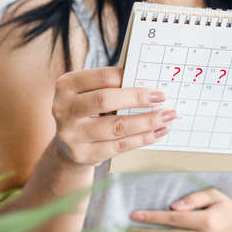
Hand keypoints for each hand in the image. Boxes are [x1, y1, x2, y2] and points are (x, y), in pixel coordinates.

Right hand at [51, 67, 175, 165]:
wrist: (69, 145)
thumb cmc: (90, 111)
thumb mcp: (92, 93)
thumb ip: (114, 86)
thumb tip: (150, 85)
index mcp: (67, 85)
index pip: (101, 77)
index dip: (128, 78)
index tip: (150, 81)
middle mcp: (64, 109)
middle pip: (105, 100)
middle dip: (137, 98)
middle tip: (162, 98)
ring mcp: (72, 134)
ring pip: (116, 126)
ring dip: (147, 121)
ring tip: (167, 116)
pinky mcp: (84, 154)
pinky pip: (120, 146)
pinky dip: (143, 138)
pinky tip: (158, 132)